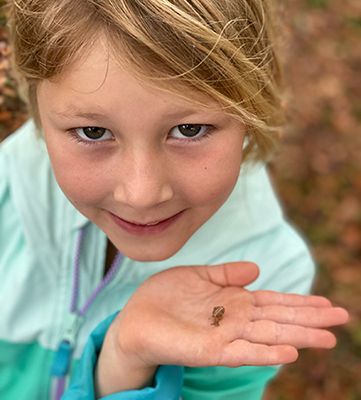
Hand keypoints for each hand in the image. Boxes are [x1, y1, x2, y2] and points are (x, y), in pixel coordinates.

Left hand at [96, 262, 348, 395]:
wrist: (135, 318)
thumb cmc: (166, 297)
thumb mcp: (199, 276)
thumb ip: (228, 274)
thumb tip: (257, 268)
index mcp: (234, 301)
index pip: (274, 301)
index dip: (300, 302)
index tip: (327, 302)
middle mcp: (235, 319)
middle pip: (279, 317)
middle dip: (310, 318)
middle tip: (342, 317)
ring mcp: (224, 335)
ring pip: (268, 335)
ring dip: (298, 336)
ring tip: (328, 337)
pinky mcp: (209, 349)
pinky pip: (241, 351)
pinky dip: (265, 352)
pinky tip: (288, 351)